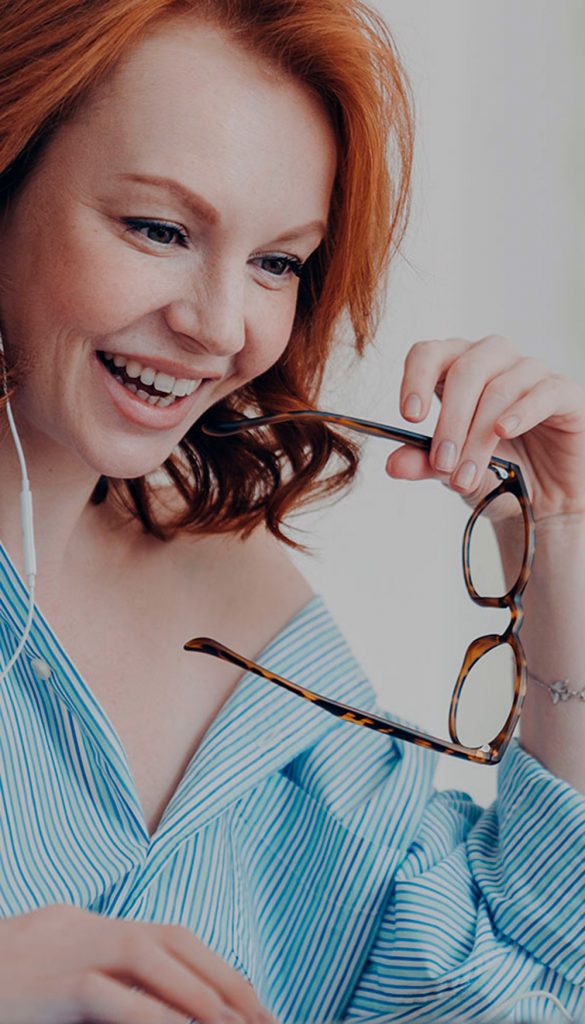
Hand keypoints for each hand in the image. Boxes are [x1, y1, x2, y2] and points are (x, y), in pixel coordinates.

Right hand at [0, 904, 273, 1023]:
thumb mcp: (52, 983)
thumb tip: (159, 1008)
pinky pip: (107, 996)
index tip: (254, 1005)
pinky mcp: (46, 985)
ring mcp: (62, 950)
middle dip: (225, 979)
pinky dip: (151, 1015)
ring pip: (148, 957)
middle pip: (172, 941)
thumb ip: (101, 989)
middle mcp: (82, 927)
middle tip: (266, 1019)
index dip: (216, 968)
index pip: (169, 937)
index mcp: (87, 925)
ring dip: (199, 993)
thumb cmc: (2, 987)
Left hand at [387, 335, 584, 523]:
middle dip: (450, 420)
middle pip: (465, 370)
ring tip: (466, 476)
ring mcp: (530, 373)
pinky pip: (541, 392)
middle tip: (443, 462)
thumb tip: (393, 464)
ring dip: (478, 435)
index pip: (430, 353)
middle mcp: (493, 361)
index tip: (410, 417)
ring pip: (500, 387)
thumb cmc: (496, 473)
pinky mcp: (563, 393)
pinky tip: (504, 431)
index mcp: (456, 371)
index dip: (416, 378)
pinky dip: (520, 412)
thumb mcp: (452, 472)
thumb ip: (423, 463)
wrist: (543, 500)